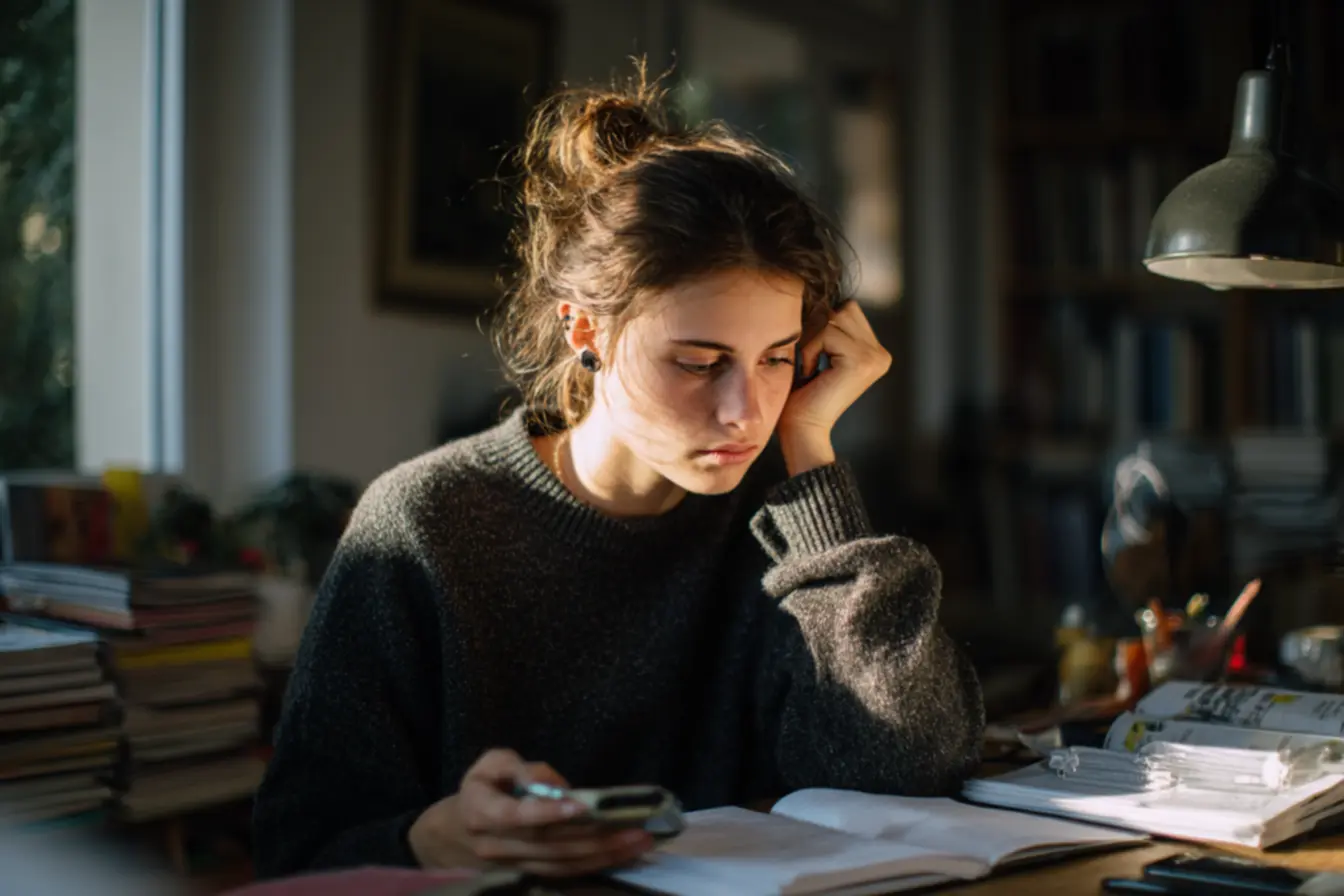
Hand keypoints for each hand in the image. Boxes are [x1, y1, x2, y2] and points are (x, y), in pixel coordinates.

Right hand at [408, 748, 654, 876]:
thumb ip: (520, 767)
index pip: (516, 817)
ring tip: (639, 841)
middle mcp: (497, 846)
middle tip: (635, 826)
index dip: (547, 812)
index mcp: (481, 812)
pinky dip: (595, 865)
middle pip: (549, 845)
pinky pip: (564, 874)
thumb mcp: (491, 765)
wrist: (454, 834)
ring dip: (603, 854)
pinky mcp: (529, 876)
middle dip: (595, 837)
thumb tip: (554, 784)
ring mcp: (513, 867)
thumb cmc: (480, 789)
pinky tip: (622, 854)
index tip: (580, 806)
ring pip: (562, 864)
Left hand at [778, 300, 891, 474]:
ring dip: (812, 341)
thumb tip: (817, 291)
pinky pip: (826, 332)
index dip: (821, 326)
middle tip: (809, 362)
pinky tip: (811, 373)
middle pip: (843, 308)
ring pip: (833, 318)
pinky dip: (810, 350)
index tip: (812, 356)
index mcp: (874, 351)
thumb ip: (826, 326)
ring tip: (811, 368)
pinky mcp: (861, 361)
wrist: (802, 429)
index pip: (846, 309)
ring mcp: (875, 357)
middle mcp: (881, 353)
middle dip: (817, 331)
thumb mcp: (818, 351)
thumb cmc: (801, 394)